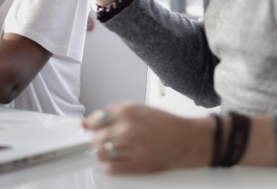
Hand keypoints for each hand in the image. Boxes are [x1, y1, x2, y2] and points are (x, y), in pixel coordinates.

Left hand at [83, 103, 211, 173]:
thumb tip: (91, 121)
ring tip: (111, 149)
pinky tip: (115, 160)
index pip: (97, 118)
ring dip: (102, 152)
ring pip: (101, 152)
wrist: (186, 141)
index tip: (90, 127)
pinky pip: (110, 167)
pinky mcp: (136, 166)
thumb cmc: (166, 125)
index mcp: (129, 111)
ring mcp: (132, 148)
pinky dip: (108, 164)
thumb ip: (115, 113)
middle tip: (104, 139)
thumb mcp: (140, 109)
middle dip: (97, 138)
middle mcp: (128, 129)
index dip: (92, 124)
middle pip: (97, 137)